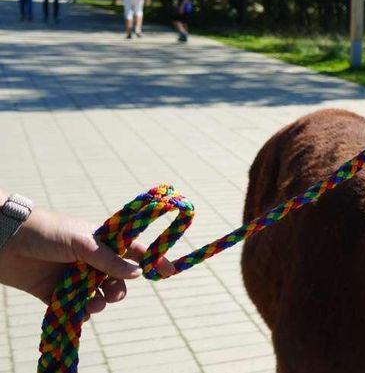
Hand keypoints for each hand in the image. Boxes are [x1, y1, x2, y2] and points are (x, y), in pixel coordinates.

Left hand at [0, 207, 173, 313]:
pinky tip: (79, 312)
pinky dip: (81, 313)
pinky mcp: (55, 292)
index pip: (133, 250)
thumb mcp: (83, 242)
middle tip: (112, 292)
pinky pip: (76, 307)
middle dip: (119, 288)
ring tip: (92, 303)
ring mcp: (73, 276)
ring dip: (100, 302)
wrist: (5, 241)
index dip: (152, 259)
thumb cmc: (47, 232)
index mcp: (102, 241)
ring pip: (98, 295)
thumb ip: (110, 259)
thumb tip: (137, 273)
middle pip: (117, 279)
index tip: (169, 272)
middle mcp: (90, 259)